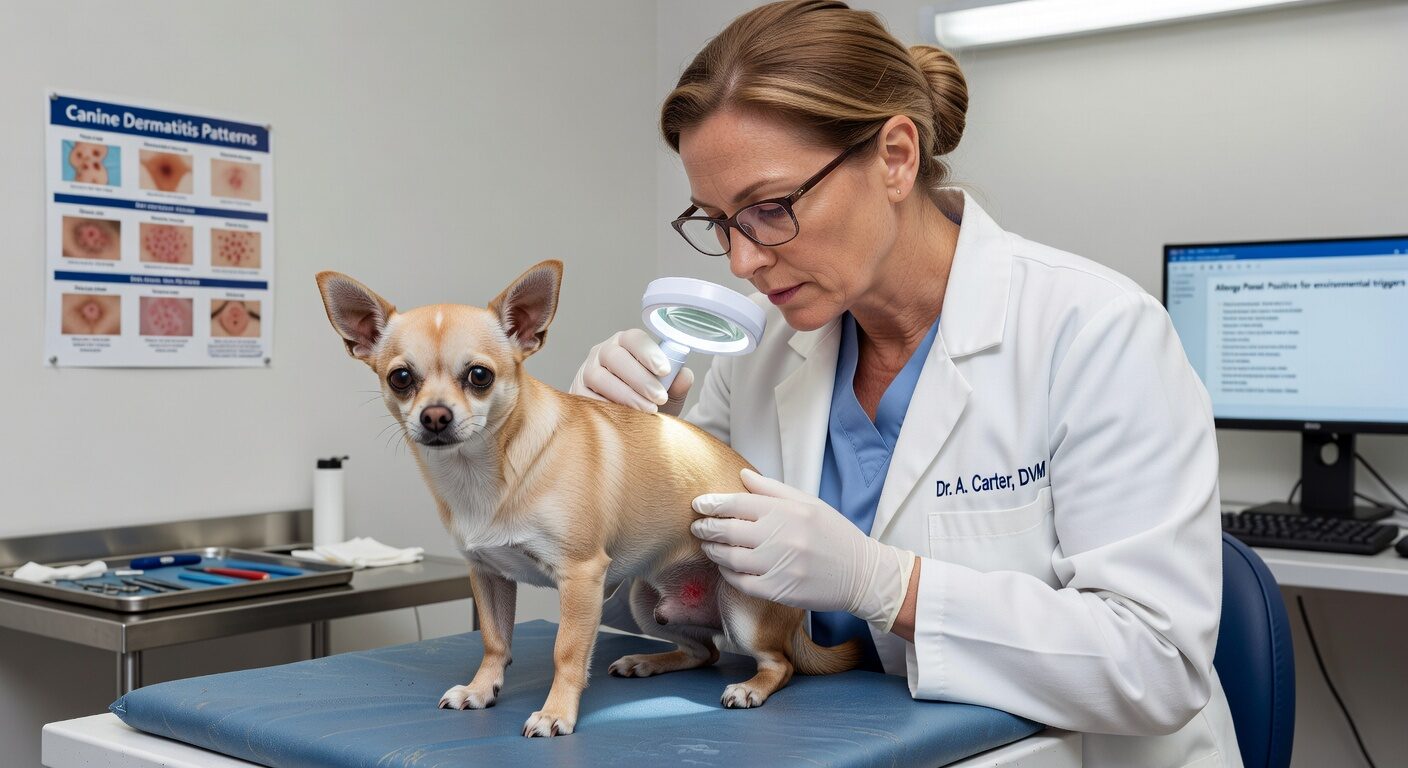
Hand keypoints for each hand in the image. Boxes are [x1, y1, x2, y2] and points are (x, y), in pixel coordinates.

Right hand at [570, 328, 693, 415]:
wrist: (628, 424)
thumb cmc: (650, 401)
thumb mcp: (669, 393)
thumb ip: (678, 384)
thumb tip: (683, 376)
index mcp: (626, 343)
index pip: (634, 338)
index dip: (649, 352)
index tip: (665, 370)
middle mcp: (603, 352)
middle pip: (615, 356)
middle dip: (640, 378)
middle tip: (660, 398)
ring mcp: (587, 371)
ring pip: (600, 377)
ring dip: (625, 394)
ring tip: (648, 410)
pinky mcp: (577, 392)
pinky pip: (587, 397)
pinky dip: (606, 407)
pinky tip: (624, 418)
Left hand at [691, 468, 916, 631]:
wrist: (861, 573)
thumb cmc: (834, 534)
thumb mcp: (808, 503)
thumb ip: (772, 490)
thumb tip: (742, 475)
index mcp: (787, 511)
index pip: (737, 504)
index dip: (712, 504)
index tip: (698, 505)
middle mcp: (780, 537)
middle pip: (728, 530)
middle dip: (707, 528)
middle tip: (697, 526)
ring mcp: (778, 566)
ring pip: (730, 558)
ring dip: (713, 551)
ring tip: (708, 546)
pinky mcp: (778, 590)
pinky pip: (741, 582)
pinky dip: (728, 574)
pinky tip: (726, 568)